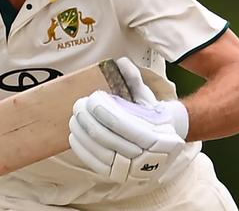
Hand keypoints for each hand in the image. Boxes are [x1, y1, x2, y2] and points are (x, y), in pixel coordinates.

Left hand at [69, 58, 188, 182]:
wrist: (164, 143)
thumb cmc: (152, 116)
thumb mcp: (146, 96)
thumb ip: (133, 79)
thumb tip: (121, 62)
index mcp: (158, 136)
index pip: (124, 123)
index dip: (104, 111)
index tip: (92, 98)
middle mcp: (147, 157)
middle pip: (108, 138)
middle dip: (88, 119)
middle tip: (79, 105)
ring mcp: (132, 169)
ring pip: (99, 151)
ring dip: (82, 132)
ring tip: (75, 117)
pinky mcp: (119, 176)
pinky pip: (95, 164)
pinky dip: (82, 148)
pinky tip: (74, 135)